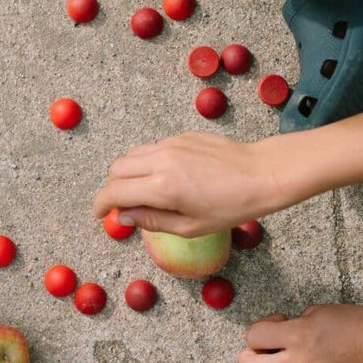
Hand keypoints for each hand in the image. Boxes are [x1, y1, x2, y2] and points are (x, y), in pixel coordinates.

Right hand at [92, 133, 282, 236]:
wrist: (261, 174)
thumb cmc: (232, 206)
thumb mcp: (190, 226)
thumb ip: (151, 221)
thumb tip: (123, 218)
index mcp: (162, 188)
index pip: (114, 192)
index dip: (101, 205)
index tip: (101, 214)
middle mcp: (161, 160)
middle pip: (116, 169)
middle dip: (113, 188)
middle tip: (124, 205)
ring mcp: (171, 144)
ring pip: (132, 154)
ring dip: (129, 173)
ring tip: (144, 191)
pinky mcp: (182, 136)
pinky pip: (153, 148)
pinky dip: (149, 162)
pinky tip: (168, 177)